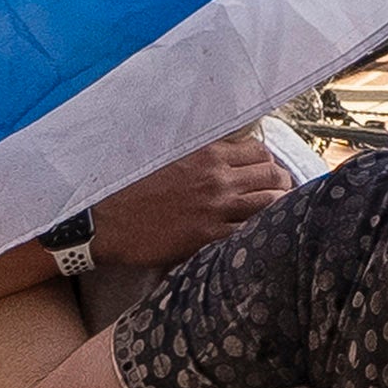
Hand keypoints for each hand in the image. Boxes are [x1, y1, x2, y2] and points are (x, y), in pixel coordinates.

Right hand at [88, 122, 297, 278]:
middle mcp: (218, 178)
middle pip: (273, 174)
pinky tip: (259, 236)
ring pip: (271, 203)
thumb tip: (225, 152)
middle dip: (281, 183)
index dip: (268, 162)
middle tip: (279, 195)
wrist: (106, 221)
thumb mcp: (168, 158)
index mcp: (208, 154)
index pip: (260, 151)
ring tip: (277, 216)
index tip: (266, 173)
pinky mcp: (209, 236)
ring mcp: (216, 208)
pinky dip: (260, 232)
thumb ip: (200, 154)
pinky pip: (250, 232)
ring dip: (279, 208)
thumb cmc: (132, 188)